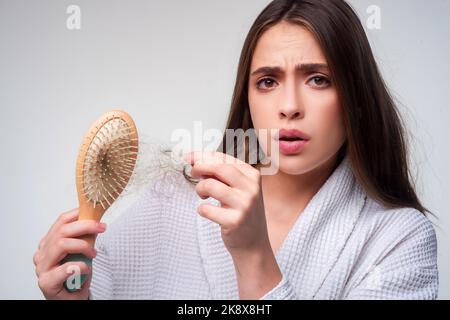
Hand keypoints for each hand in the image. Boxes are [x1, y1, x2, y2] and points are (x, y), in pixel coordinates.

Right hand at [33, 208, 105, 299]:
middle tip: (102, 227)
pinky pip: (65, 268)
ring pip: (61, 244)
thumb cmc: (75, 277)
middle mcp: (42, 254)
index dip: (77, 214)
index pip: (60, 222)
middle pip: (61, 231)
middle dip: (85, 225)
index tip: (93, 212)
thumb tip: (96, 222)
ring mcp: (42, 268)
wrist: (71, 300)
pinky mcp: (46, 282)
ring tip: (94, 253)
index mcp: (48, 244)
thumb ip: (84, 238)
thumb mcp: (82, 253)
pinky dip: (79, 266)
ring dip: (83, 245)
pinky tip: (85, 267)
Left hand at [183, 151, 281, 298]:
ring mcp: (244, 205)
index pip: (224, 159)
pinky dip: (202, 209)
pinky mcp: (235, 221)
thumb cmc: (241, 212)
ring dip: (200, 189)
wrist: (254, 243)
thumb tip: (195, 159)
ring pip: (211, 185)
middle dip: (200, 167)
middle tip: (192, 173)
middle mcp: (251, 188)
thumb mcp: (237, 188)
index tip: (189, 157)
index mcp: (252, 175)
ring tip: (203, 195)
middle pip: (219, 168)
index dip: (203, 155)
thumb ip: (221, 174)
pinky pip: (207, 209)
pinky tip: (208, 212)